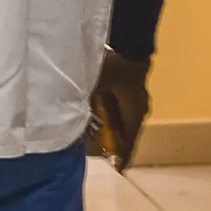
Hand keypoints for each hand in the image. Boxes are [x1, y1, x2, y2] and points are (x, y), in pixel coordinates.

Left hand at [90, 50, 151, 171]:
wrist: (127, 41)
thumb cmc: (112, 65)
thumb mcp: (95, 86)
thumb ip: (84, 104)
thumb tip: (71, 121)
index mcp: (135, 111)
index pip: (130, 140)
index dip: (123, 156)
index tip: (119, 170)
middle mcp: (140, 108)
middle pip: (128, 133)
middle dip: (117, 144)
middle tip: (106, 156)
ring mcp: (138, 98)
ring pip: (126, 121)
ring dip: (115, 130)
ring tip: (101, 140)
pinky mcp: (132, 89)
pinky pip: (124, 110)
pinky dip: (114, 117)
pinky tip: (102, 117)